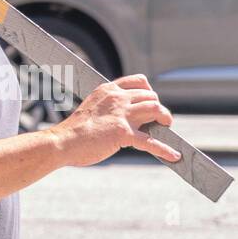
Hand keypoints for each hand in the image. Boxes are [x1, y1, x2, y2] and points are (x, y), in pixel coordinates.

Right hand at [49, 74, 180, 167]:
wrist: (63, 142)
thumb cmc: (75, 130)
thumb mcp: (93, 108)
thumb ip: (110, 107)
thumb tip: (127, 117)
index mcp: (108, 90)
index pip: (139, 81)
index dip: (150, 91)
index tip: (151, 102)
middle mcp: (116, 98)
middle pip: (151, 96)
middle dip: (159, 108)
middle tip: (159, 120)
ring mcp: (121, 115)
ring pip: (156, 109)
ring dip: (165, 119)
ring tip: (167, 128)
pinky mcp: (123, 133)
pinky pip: (151, 141)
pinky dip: (165, 149)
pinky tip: (174, 156)